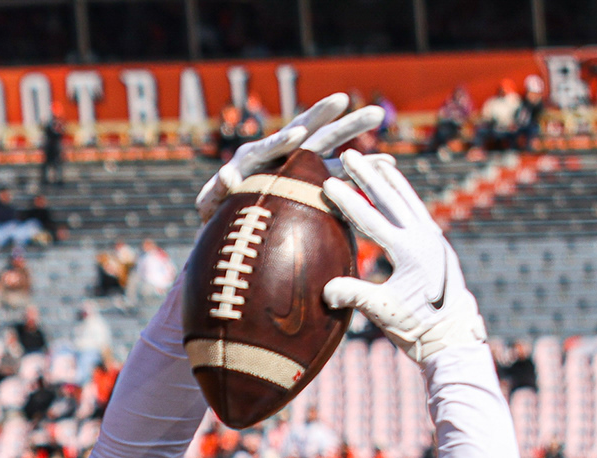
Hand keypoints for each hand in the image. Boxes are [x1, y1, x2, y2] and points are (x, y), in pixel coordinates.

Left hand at [195, 92, 387, 222]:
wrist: (232, 220)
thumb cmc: (217, 211)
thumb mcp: (210, 204)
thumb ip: (215, 191)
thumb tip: (226, 174)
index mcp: (253, 158)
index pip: (268, 148)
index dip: (281, 142)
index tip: (297, 134)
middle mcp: (279, 154)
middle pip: (304, 132)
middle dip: (324, 116)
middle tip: (343, 99)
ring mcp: (299, 164)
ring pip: (328, 146)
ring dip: (351, 131)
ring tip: (377, 116)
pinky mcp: (313, 181)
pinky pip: (339, 174)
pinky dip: (360, 170)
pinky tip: (385, 166)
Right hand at [321, 151, 486, 364]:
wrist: (453, 334)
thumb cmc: (417, 326)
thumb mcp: (383, 313)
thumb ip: (356, 296)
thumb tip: (326, 290)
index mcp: (409, 251)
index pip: (371, 219)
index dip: (346, 200)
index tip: (327, 182)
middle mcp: (424, 237)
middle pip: (390, 198)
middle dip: (367, 175)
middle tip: (348, 154)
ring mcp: (432, 237)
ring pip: (407, 199)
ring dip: (387, 179)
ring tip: (373, 161)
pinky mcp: (435, 242)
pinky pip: (415, 210)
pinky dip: (403, 194)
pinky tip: (395, 187)